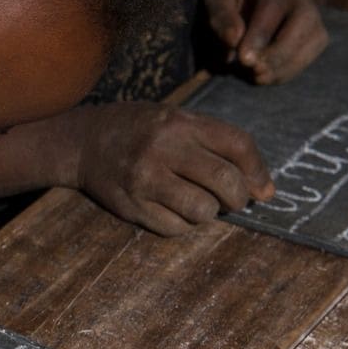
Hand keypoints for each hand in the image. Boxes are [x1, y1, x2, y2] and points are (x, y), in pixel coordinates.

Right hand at [75, 102, 273, 235]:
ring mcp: (144, 179)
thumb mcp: (176, 120)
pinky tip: (174, 210)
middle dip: (238, 198)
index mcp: (179, 123)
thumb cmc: (141, 131)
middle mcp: (162, 149)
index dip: (258, 171)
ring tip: (199, 203)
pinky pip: (175, 228)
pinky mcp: (131, 206)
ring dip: (209, 212)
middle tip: (233, 201)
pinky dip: (183, 224)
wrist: (84, 142)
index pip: (237, 145)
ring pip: (202, 210)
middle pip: (224, 180)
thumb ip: (217, 145)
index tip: (262, 189)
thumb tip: (263, 189)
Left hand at [205, 0, 328, 84]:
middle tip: (255, 71)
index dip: (262, 34)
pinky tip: (267, 77)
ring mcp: (309, 10)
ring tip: (259, 77)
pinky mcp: (313, 30)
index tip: (244, 59)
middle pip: (304, 19)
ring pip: (315, 37)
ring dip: (287, 63)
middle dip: (280, 51)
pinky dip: (290, 69)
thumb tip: (234, 40)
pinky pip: (311, 51)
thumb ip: (221, 17)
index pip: (275, 4)